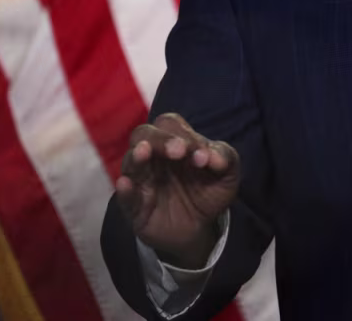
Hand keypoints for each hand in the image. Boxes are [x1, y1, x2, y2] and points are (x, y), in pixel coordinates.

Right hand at [115, 113, 239, 267]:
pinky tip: (125, 184)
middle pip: (144, 134)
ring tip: (144, 152)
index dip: (185, 134)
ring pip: (130, 161)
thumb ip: (226, 159)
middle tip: (178, 151)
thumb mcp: (227, 175)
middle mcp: (154, 156)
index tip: (202, 155)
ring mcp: (141, 180)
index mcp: (176, 142)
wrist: (200, 227)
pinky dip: (125, 191)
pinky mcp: (134, 207)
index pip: (171, 125)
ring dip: (137, 156)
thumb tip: (214, 157)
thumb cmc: (209, 191)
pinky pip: (124, 198)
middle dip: (160, 139)